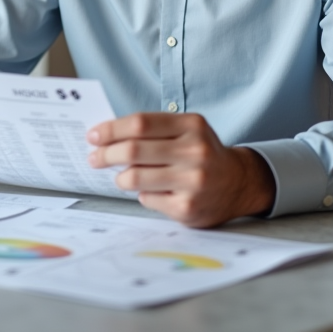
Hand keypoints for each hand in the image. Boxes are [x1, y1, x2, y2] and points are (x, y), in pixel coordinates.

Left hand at [87, 112, 274, 227]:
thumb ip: (153, 130)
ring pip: (134, 178)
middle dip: (105, 154)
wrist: (238, 184)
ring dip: (120, 178)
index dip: (111, 129)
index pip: (140, 124)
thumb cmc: (202, 153)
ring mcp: (193, 182)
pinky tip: (152, 190)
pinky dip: (142, 194)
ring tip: (122, 177)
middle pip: (133, 150)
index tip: (93, 136)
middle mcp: (196, 152)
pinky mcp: (187, 208)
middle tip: (94, 158)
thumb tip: (105, 136)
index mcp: (192, 125)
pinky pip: (146, 199)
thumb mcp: (186, 131)